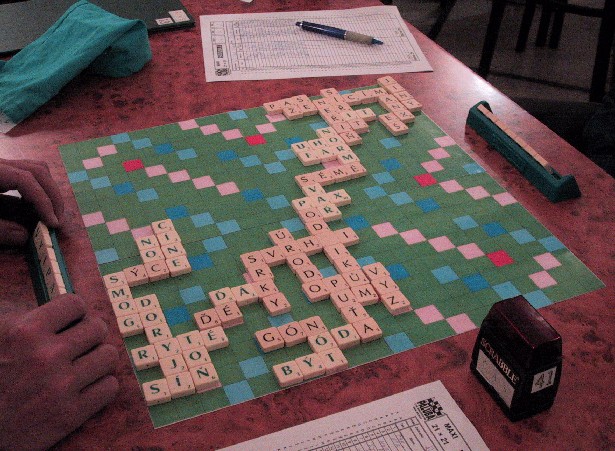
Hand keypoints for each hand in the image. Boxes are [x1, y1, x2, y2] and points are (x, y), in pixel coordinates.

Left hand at [0, 158, 63, 245]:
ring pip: (34, 168)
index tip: (51, 223)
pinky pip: (25, 174)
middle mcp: (0, 164)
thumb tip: (24, 236)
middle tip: (57, 219)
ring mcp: (1, 166)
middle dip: (53, 195)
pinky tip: (34, 207)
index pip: (27, 180)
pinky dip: (37, 189)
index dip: (44, 201)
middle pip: (37, 170)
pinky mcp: (1, 173)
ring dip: (48, 190)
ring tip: (51, 212)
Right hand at [0, 294, 118, 449]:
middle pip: (98, 328)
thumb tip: (66, 306)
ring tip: (84, 365)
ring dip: (99, 359)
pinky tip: (85, 386)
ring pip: (109, 356)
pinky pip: (110, 386)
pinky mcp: (70, 415)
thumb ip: (28, 316)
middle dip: (91, 334)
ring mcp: (60, 387)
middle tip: (81, 343)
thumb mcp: (1, 336)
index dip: (75, 313)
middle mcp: (45, 357)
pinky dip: (101, 385)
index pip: (75, 304)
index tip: (72, 321)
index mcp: (25, 332)